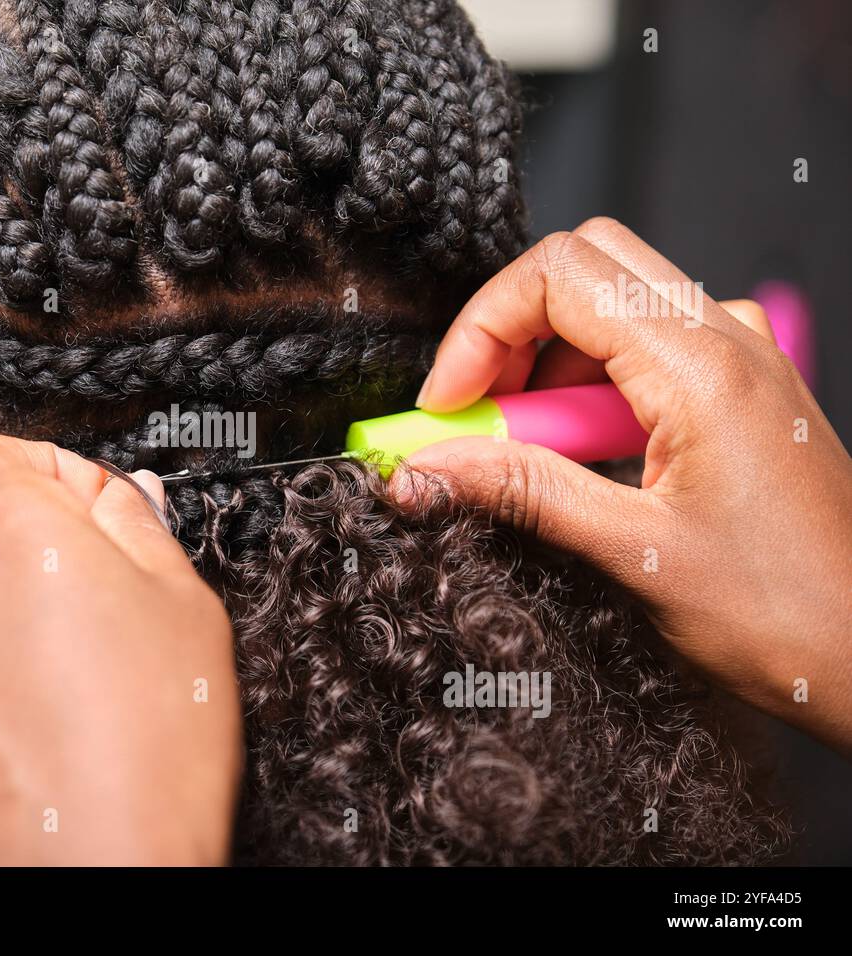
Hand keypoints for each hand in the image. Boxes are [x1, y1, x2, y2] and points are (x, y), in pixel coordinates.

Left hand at [0, 435, 240, 863]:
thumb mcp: (185, 603)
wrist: (92, 872)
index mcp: (7, 531)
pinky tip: (44, 715)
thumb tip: (115, 494)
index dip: (44, 470)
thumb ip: (137, 523)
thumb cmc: (151, 745)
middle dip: (36, 547)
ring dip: (10, 610)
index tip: (90, 510)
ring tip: (80, 674)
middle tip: (107, 601)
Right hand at [394, 217, 851, 754]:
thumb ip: (520, 492)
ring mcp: (740, 360)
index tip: (445, 408)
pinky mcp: (740, 392)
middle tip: (473, 413)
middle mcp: (728, 340)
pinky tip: (578, 457)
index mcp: (702, 367)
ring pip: (613, 303)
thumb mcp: (632, 553)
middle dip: (509, 331)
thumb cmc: (788, 613)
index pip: (559, 276)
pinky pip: (646, 350)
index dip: (479, 331)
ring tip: (522, 452)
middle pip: (586, 266)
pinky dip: (589, 387)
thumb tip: (425, 467)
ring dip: (548, 364)